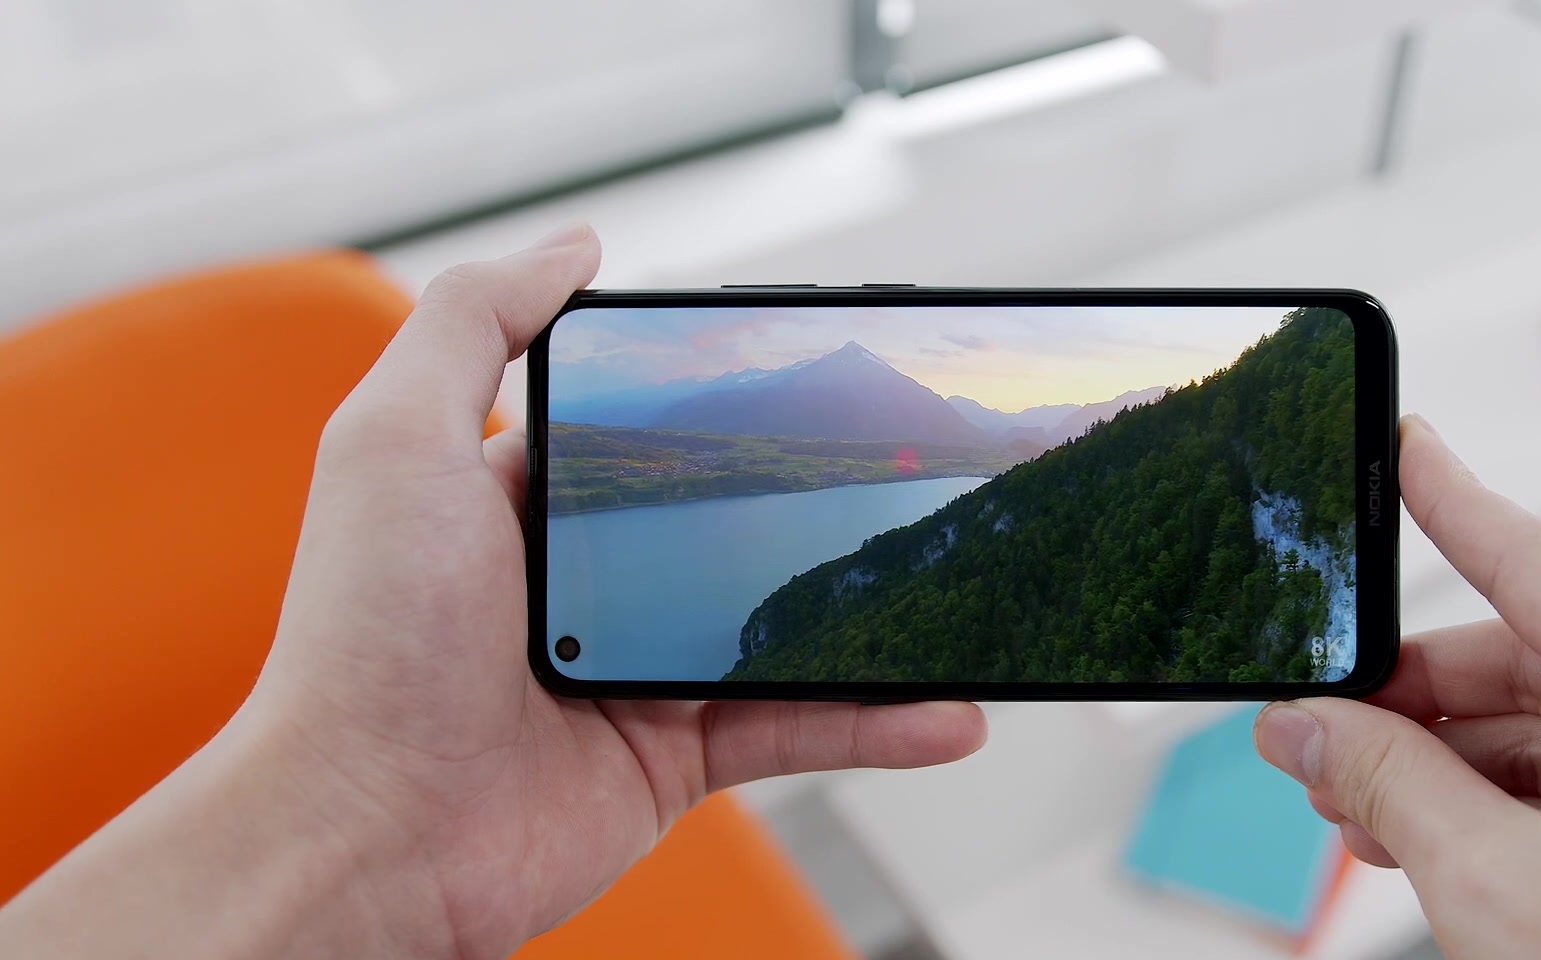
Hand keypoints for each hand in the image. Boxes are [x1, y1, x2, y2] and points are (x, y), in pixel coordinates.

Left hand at [0, 227, 985, 959]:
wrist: (369, 837)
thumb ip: (474, 325)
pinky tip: (948, 708)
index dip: (720, 393)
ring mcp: (634, 671)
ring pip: (782, 626)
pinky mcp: (673, 755)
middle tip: (910, 462)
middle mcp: (584, 583)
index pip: (640, 426)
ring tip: (958, 578)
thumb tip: (575, 248)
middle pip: (730, 519)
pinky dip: (878, 722)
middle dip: (817, 494)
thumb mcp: (398, 440)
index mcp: (522, 501)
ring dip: (874, 613)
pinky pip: (794, 727)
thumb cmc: (362, 642)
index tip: (809, 365)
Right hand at [1256, 416, 1540, 957]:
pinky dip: (1525, 810)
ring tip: (1363, 806)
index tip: (1407, 451)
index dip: (1452, 504)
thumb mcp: (1498, 884)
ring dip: (1462, 766)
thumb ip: (1385, 783)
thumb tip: (1309, 730)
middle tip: (1323, 727)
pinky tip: (1441, 841)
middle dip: (1423, 701)